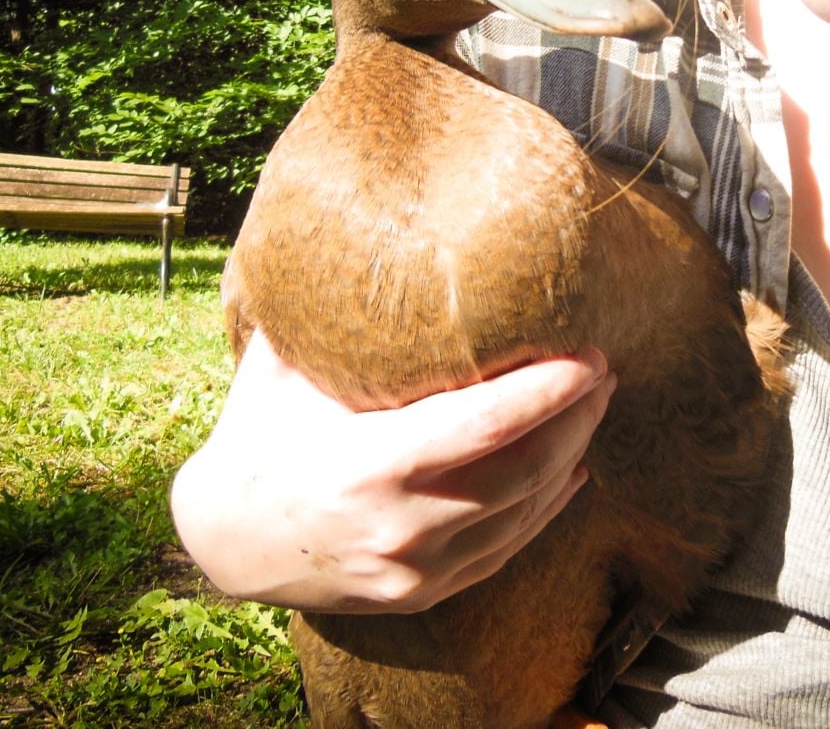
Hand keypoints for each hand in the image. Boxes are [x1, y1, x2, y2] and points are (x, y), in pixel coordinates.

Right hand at [171, 329, 614, 613]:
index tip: (590, 354)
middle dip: (577, 417)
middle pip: (524, 470)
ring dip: (571, 456)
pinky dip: (546, 508)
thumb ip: (337, 318)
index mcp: (370, 466)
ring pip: (524, 512)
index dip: (549, 390)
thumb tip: (383, 234)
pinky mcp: (424, 595)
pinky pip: (505, 549)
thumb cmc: (260, 434)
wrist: (225, 541)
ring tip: (594, 407)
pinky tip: (570, 470)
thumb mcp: (285, 368)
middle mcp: (400, 526)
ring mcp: (416, 570)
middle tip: (604, 370)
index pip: (488, 426)